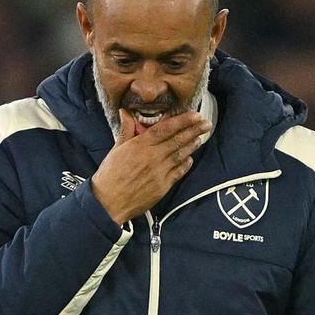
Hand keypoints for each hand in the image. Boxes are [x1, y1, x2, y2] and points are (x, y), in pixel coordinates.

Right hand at [90, 109, 210, 224]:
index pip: (166, 128)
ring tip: (200, 138)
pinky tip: (190, 159)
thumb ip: (126, 130)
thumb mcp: (116, 149)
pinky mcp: (163, 186)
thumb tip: (126, 112)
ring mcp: (160, 171)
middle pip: (178, 140)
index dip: (183, 120)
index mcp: (140, 145)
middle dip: (194, 130)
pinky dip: (186, 164)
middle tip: (206, 123)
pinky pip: (178, 172)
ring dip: (192, 145)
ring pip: (181, 154)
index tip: (194, 115)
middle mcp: (153, 156)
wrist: (108, 202)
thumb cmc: (110, 176)